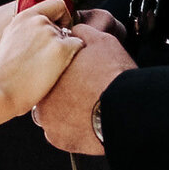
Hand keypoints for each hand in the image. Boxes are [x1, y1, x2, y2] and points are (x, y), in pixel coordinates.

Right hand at [0, 0, 81, 114]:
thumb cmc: (2, 74)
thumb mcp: (8, 41)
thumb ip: (26, 32)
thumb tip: (43, 35)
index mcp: (23, 17)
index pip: (57, 4)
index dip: (62, 17)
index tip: (59, 30)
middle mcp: (38, 21)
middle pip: (64, 26)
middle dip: (61, 41)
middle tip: (49, 60)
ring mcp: (50, 34)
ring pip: (72, 38)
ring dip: (66, 52)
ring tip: (49, 69)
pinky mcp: (61, 49)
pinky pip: (79, 47)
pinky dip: (74, 57)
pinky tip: (60, 70)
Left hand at [34, 24, 132, 154]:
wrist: (125, 110)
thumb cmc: (113, 77)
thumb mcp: (101, 42)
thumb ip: (83, 34)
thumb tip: (77, 31)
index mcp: (50, 71)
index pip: (48, 70)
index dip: (63, 72)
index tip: (76, 75)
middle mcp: (43, 95)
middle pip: (47, 93)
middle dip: (61, 92)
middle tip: (82, 92)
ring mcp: (48, 119)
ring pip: (50, 115)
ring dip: (63, 112)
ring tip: (85, 109)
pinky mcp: (58, 139)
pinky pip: (59, 134)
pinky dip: (70, 130)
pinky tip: (86, 123)